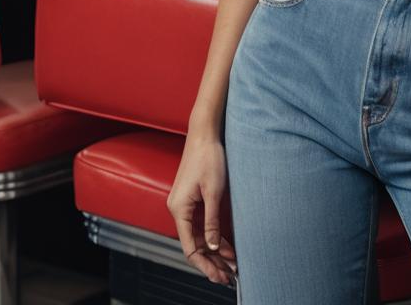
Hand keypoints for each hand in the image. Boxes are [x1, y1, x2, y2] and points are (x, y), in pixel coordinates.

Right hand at [167, 132, 237, 286]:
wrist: (204, 134)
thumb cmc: (208, 157)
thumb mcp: (214, 191)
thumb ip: (212, 220)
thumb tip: (213, 246)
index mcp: (179, 210)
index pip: (190, 248)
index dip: (205, 265)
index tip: (219, 276)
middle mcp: (178, 210)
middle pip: (194, 245)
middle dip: (211, 262)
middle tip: (229, 276)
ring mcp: (185, 205)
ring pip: (199, 236)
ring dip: (214, 251)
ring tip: (232, 264)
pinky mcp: (192, 199)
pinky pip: (202, 225)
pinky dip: (214, 236)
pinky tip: (226, 246)